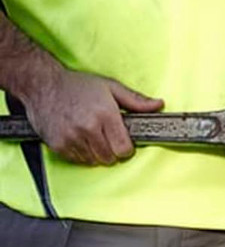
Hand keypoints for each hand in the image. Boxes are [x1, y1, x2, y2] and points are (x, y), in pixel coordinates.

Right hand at [23, 68, 163, 165]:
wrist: (44, 85)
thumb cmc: (77, 85)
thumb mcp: (110, 87)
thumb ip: (136, 100)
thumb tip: (158, 104)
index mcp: (105, 114)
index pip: (124, 149)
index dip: (127, 148)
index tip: (124, 141)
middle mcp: (88, 128)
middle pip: (110, 158)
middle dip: (113, 151)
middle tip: (108, 137)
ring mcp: (71, 138)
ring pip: (94, 161)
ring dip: (97, 153)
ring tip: (93, 135)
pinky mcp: (58, 145)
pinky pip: (78, 160)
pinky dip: (82, 154)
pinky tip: (80, 138)